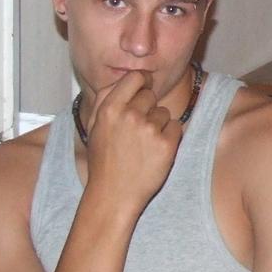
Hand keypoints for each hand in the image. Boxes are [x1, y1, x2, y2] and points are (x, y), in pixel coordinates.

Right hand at [84, 71, 184, 205]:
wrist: (113, 195)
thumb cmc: (103, 161)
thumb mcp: (94, 126)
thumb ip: (105, 99)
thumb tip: (126, 79)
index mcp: (110, 109)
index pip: (135, 77)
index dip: (143, 81)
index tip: (146, 86)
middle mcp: (130, 115)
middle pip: (150, 96)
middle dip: (148, 109)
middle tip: (138, 130)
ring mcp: (149, 130)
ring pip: (164, 113)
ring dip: (158, 125)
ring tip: (144, 145)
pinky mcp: (167, 144)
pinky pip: (176, 127)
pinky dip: (170, 138)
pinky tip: (155, 151)